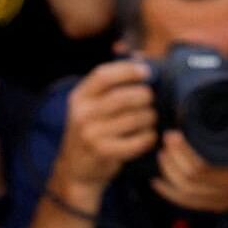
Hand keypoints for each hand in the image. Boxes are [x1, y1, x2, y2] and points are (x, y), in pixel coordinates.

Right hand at [52, 61, 155, 210]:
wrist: (76, 171)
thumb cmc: (92, 132)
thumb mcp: (91, 105)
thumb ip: (111, 83)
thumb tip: (139, 56)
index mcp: (79, 97)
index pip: (103, 75)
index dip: (128, 70)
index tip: (146, 72)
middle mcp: (82, 114)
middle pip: (123, 97)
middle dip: (144, 96)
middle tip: (151, 100)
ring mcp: (91, 134)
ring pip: (134, 118)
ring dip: (149, 118)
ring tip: (151, 119)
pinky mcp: (104, 153)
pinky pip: (137, 140)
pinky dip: (148, 137)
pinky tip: (149, 137)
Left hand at [151, 90, 227, 213]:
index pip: (202, 168)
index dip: (183, 153)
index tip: (174, 133)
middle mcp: (226, 190)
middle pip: (188, 181)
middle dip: (172, 160)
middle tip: (165, 138)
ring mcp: (219, 200)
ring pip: (184, 194)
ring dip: (168, 174)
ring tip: (161, 154)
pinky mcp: (213, 206)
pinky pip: (186, 203)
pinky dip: (169, 193)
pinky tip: (156, 182)